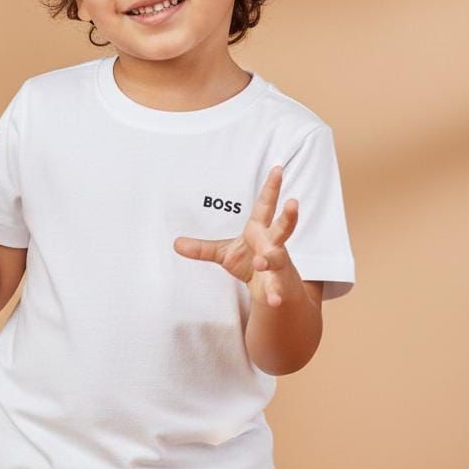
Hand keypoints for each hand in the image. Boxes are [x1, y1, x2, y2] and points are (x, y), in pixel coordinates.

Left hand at [173, 165, 299, 307]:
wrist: (273, 292)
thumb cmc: (250, 263)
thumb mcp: (224, 254)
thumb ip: (202, 249)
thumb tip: (175, 243)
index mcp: (259, 230)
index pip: (265, 205)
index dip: (272, 187)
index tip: (278, 168)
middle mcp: (273, 244)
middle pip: (282, 227)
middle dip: (288, 216)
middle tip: (293, 202)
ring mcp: (279, 264)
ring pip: (278, 258)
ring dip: (271, 259)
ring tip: (261, 262)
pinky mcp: (280, 284)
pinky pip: (277, 288)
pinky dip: (275, 294)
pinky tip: (274, 301)